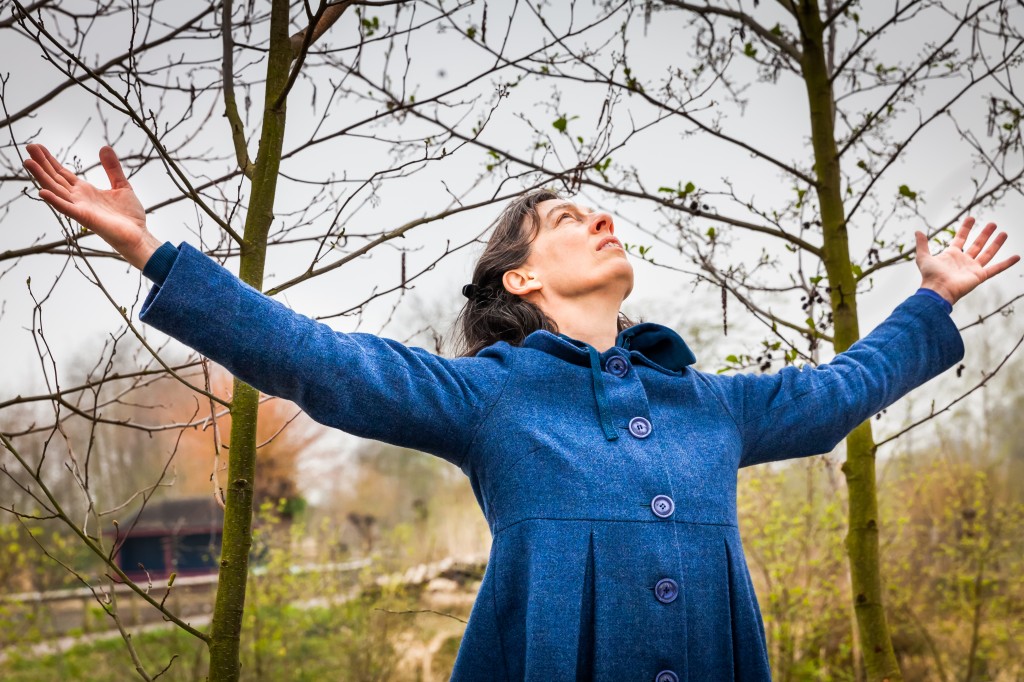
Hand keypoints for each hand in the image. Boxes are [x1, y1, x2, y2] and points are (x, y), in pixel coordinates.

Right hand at [23, 144, 160, 269]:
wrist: (139, 235)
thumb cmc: (129, 215)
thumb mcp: (122, 185)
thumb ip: (112, 168)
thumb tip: (104, 147)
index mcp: (85, 191)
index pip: (62, 173)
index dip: (50, 160)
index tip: (37, 147)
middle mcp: (78, 198)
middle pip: (55, 178)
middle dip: (42, 163)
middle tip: (29, 147)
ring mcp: (80, 208)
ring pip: (56, 190)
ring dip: (41, 177)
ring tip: (28, 162)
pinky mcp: (85, 218)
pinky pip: (67, 209)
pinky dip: (55, 201)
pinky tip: (42, 192)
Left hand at [915, 217, 1019, 305]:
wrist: (938, 289)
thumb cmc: (930, 276)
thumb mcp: (923, 257)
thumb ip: (922, 244)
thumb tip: (917, 231)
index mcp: (951, 255)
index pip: (960, 238)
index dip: (965, 228)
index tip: (971, 217)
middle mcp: (963, 260)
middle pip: (977, 244)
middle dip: (984, 234)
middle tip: (993, 223)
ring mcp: (972, 268)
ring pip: (988, 253)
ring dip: (996, 243)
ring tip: (1003, 233)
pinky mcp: (980, 276)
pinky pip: (996, 269)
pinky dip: (1007, 263)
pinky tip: (1016, 257)